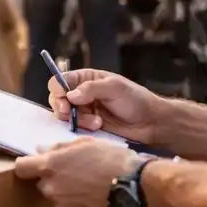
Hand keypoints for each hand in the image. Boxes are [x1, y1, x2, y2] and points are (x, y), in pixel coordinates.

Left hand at [14, 140, 134, 206]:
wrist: (135, 189)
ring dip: (68, 195)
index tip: (37, 164)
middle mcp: (51, 190)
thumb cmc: (111, 160)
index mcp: (50, 167)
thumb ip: (59, 148)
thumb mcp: (86, 144)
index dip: (28, 165)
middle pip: (43, 185)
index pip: (21, 168)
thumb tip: (40, 150)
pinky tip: (96, 201)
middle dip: (55, 180)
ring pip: (58, 200)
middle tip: (76, 174)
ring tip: (90, 188)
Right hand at [47, 69, 163, 144]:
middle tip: (70, 113)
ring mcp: (84, 111)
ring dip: (77, 119)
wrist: (150, 123)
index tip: (65, 100)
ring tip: (97, 122)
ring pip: (65, 116)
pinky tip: (98, 126)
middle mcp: (81, 94)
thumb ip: (91, 89)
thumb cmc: (135, 100)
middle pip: (57, 99)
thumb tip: (70, 95)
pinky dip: (82, 128)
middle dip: (63, 107)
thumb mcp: (115, 88)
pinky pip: (74, 127)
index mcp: (86, 78)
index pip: (60, 81)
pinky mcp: (88, 126)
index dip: (58, 90)